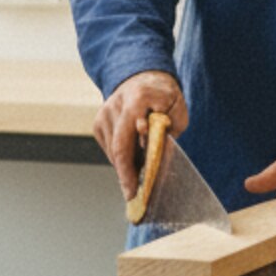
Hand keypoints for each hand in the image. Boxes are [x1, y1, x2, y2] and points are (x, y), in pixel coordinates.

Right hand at [94, 70, 187, 201]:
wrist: (145, 76)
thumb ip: (168, 136)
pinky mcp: (98, 122)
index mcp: (137, 98)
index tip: (135, 191)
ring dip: (126, 168)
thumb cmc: (166, 97)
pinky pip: (110, 148)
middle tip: (135, 199)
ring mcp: (103, 113)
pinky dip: (122, 158)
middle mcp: (115, 105)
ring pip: (113, 152)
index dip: (130, 170)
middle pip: (117, 149)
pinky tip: (134, 161)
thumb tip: (158, 165)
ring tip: (140, 181)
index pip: (127, 140)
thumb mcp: (177, 113)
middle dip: (126, 177)